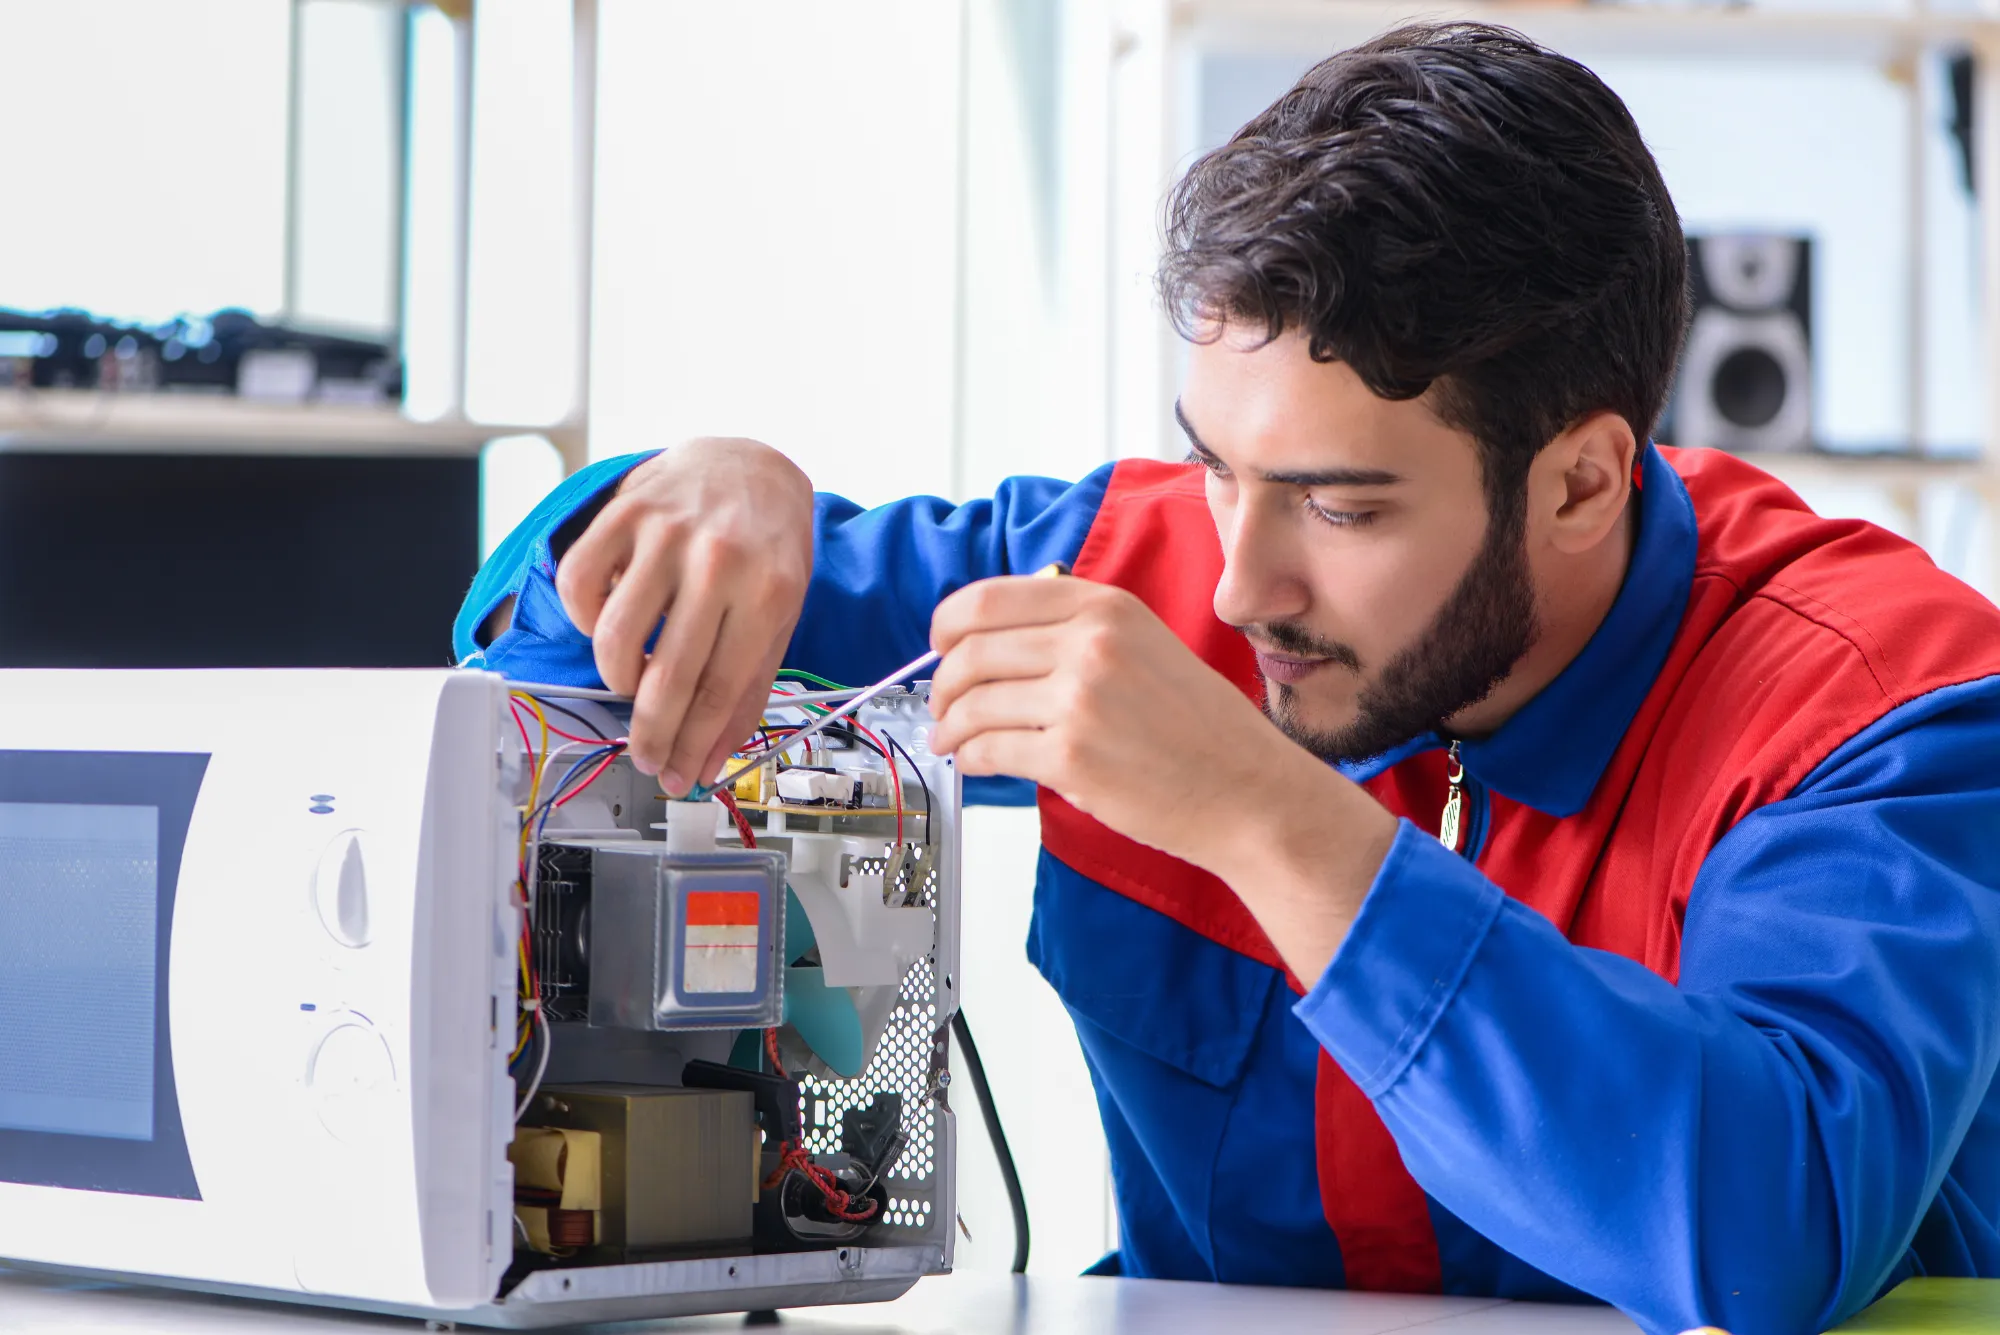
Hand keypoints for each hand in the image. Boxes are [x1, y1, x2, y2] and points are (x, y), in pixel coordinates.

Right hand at [556, 438, 814, 790]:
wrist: (751, 465)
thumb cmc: (767, 547)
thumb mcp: (780, 617)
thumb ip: (748, 689)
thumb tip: (712, 760)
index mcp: (767, 592)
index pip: (720, 690)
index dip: (693, 746)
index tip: (680, 776)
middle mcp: (717, 561)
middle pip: (667, 675)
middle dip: (652, 735)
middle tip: (648, 757)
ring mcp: (666, 533)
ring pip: (613, 637)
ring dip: (617, 679)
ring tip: (633, 682)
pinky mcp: (624, 512)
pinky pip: (579, 584)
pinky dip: (586, 620)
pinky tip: (610, 626)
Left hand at [926, 574, 1397, 981]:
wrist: (1250, 791)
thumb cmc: (1204, 731)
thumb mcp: (1146, 647)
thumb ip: (1078, 633)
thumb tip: (997, 640)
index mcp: (1107, 608)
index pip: (990, 597)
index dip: (948, 624)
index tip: (940, 644)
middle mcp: (1091, 643)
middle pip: (972, 649)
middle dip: (943, 682)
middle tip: (942, 704)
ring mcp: (1081, 699)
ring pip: (972, 702)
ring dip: (949, 726)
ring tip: (951, 740)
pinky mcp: (1072, 757)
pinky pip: (990, 750)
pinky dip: (972, 758)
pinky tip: (977, 763)